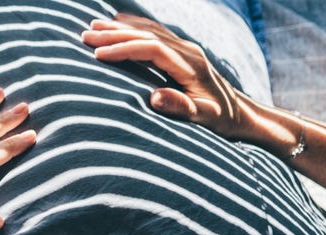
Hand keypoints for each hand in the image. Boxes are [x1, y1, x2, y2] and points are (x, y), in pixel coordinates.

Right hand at [82, 13, 248, 138]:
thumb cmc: (220, 120)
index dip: (124, 49)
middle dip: (115, 34)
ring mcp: (186, 49)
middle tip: (85, 36)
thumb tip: (153, 98)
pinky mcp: (184, 52)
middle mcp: (188, 51)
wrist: (240, 113)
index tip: (98, 54)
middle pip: (147, 34)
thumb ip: (180, 108)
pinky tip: (119, 23)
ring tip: (93, 26)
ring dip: (120, 27)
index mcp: (190, 65)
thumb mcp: (203, 118)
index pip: (152, 49)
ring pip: (149, 30)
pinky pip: (155, 33)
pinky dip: (135, 26)